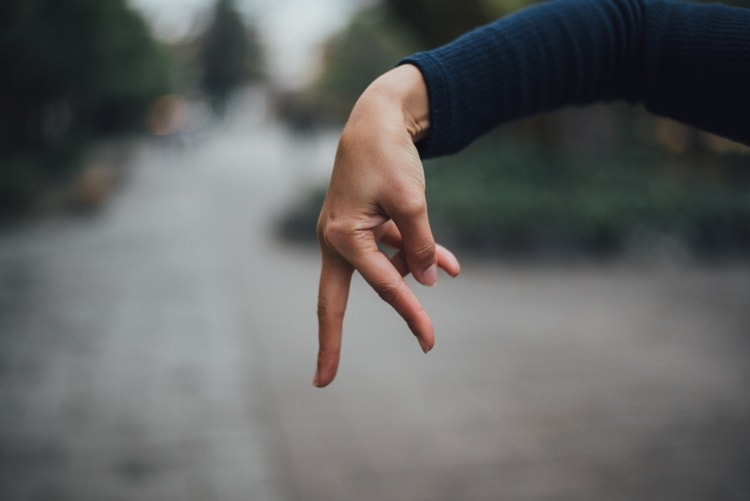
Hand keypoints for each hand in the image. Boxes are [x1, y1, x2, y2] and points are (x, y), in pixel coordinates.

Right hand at [314, 65, 460, 387]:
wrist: (378, 118)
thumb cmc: (388, 155)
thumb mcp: (411, 200)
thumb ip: (419, 244)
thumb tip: (426, 282)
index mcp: (342, 236)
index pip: (381, 284)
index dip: (410, 314)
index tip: (429, 341)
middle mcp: (338, 240)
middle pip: (336, 300)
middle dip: (333, 341)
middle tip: (323, 380)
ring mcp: (351, 234)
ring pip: (383, 269)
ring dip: (415, 269)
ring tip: (449, 265)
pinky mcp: (367, 224)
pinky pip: (392, 248)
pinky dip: (417, 253)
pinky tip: (450, 265)